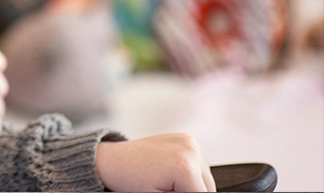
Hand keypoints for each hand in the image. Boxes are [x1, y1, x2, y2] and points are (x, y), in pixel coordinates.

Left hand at [96, 134, 215, 191]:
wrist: (116, 161)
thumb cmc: (132, 183)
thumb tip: (195, 192)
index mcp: (185, 168)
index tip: (168, 192)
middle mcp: (191, 150)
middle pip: (208, 187)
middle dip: (190, 192)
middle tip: (165, 188)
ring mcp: (189, 141)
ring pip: (205, 176)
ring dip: (192, 182)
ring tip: (166, 180)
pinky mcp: (187, 138)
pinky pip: (198, 164)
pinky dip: (189, 171)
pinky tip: (169, 171)